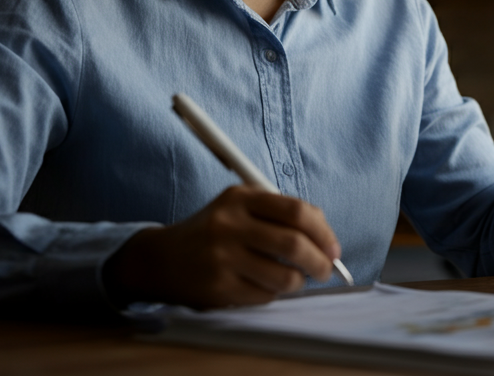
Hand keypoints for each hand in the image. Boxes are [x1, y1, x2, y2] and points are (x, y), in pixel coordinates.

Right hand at [103, 185, 340, 308]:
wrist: (160, 259)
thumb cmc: (213, 232)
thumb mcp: (240, 207)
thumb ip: (280, 213)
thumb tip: (326, 235)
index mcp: (240, 198)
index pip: (296, 211)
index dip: (323, 231)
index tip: (333, 248)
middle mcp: (229, 224)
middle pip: (294, 244)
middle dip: (320, 262)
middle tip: (325, 270)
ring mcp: (222, 257)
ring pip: (283, 276)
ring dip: (298, 282)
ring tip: (293, 279)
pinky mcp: (217, 286)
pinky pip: (265, 296)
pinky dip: (274, 294)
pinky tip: (264, 286)